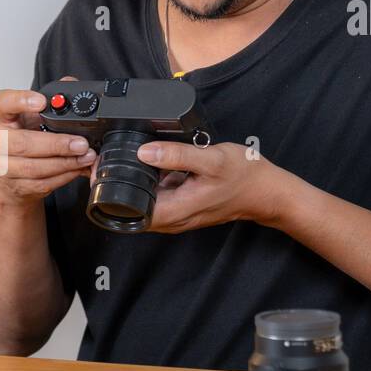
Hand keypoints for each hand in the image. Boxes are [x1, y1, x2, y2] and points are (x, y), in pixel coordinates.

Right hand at [0, 78, 95, 206]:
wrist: (12, 175)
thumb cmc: (23, 139)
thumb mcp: (34, 116)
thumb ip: (52, 98)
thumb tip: (71, 83)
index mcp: (1, 117)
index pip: (3, 103)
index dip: (21, 101)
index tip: (42, 101)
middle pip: (21, 143)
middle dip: (56, 144)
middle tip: (80, 143)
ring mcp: (2, 166)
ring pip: (33, 167)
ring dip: (64, 163)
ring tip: (85, 157)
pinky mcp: (15, 186)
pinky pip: (41, 183)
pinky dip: (63, 176)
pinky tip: (76, 169)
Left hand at [105, 141, 292, 233]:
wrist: (268, 192)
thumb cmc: (244, 177)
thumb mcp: (211, 159)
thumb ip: (176, 156)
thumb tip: (144, 152)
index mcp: (174, 212)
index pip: (128, 211)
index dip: (109, 194)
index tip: (102, 171)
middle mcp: (172, 219)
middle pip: (131, 208)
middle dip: (115, 187)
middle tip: (107, 159)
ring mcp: (177, 214)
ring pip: (143, 202)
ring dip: (132, 184)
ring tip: (125, 157)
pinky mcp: (182, 205)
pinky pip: (157, 196)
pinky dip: (149, 182)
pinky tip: (150, 162)